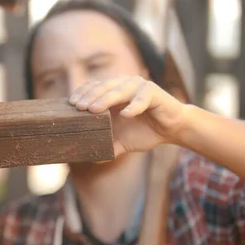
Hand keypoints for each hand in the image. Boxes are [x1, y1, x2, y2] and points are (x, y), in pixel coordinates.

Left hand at [69, 76, 186, 155]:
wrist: (172, 130)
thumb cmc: (145, 131)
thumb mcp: (122, 141)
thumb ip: (108, 146)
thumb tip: (91, 159)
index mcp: (113, 92)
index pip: (93, 87)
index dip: (82, 94)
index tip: (72, 105)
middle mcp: (124, 85)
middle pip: (103, 87)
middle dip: (90, 97)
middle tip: (79, 108)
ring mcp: (139, 87)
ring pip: (119, 90)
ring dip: (106, 99)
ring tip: (94, 109)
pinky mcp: (154, 92)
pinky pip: (142, 98)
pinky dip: (134, 106)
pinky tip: (126, 114)